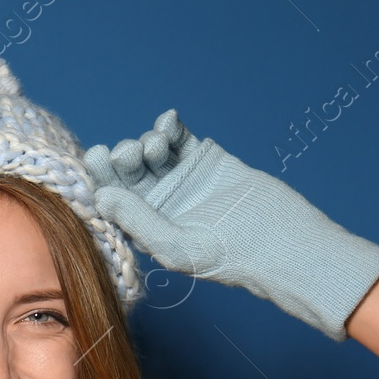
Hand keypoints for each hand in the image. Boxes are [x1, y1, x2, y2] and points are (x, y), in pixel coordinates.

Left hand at [84, 110, 378, 340]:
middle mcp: (160, 205)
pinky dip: (170, 127)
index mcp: (146, 229)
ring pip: (152, 154)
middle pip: (128, 173)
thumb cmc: (229, 257)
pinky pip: (180, 140)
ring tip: (157, 145)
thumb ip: (138, 221)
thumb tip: (101, 196)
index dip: (101, 177)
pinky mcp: (206, 162)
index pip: (114, 200)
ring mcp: (183, 181)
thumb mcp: (176, 246)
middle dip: (124, 157)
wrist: (282, 242)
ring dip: (147, 141)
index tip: (97, 156)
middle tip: (131, 152)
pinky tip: (168, 121)